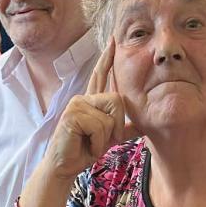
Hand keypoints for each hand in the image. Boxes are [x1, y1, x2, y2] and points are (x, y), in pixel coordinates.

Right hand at [19, 41, 135, 206]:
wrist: (63, 167)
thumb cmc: (82, 152)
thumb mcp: (107, 139)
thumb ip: (122, 129)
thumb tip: (142, 127)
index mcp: (90, 101)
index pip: (100, 75)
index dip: (107, 58)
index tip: (113, 39)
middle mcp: (82, 99)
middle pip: (117, 100)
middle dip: (116, 125)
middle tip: (103, 141)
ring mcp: (76, 105)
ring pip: (110, 116)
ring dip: (105, 138)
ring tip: (90, 143)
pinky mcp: (72, 115)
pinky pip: (100, 126)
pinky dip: (97, 142)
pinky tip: (84, 144)